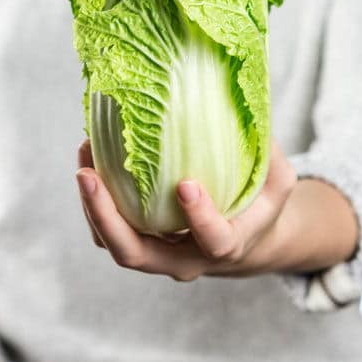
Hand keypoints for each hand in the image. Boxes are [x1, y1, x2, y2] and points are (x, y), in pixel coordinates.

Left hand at [75, 139, 328, 280]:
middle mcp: (185, 259)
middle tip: (88, 175)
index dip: (200, 218)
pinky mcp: (138, 243)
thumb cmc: (261, 206)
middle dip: (107, 218)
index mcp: (228, 245)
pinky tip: (89, 156)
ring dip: (91, 205)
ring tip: (84, 157)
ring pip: (113, 243)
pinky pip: (107, 230)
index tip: (186, 184)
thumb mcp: (278, 181)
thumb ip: (267, 151)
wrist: (244, 242)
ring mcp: (157, 256)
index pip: (215, 242)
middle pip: (135, 254)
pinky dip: (93, 199)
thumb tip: (249, 102)